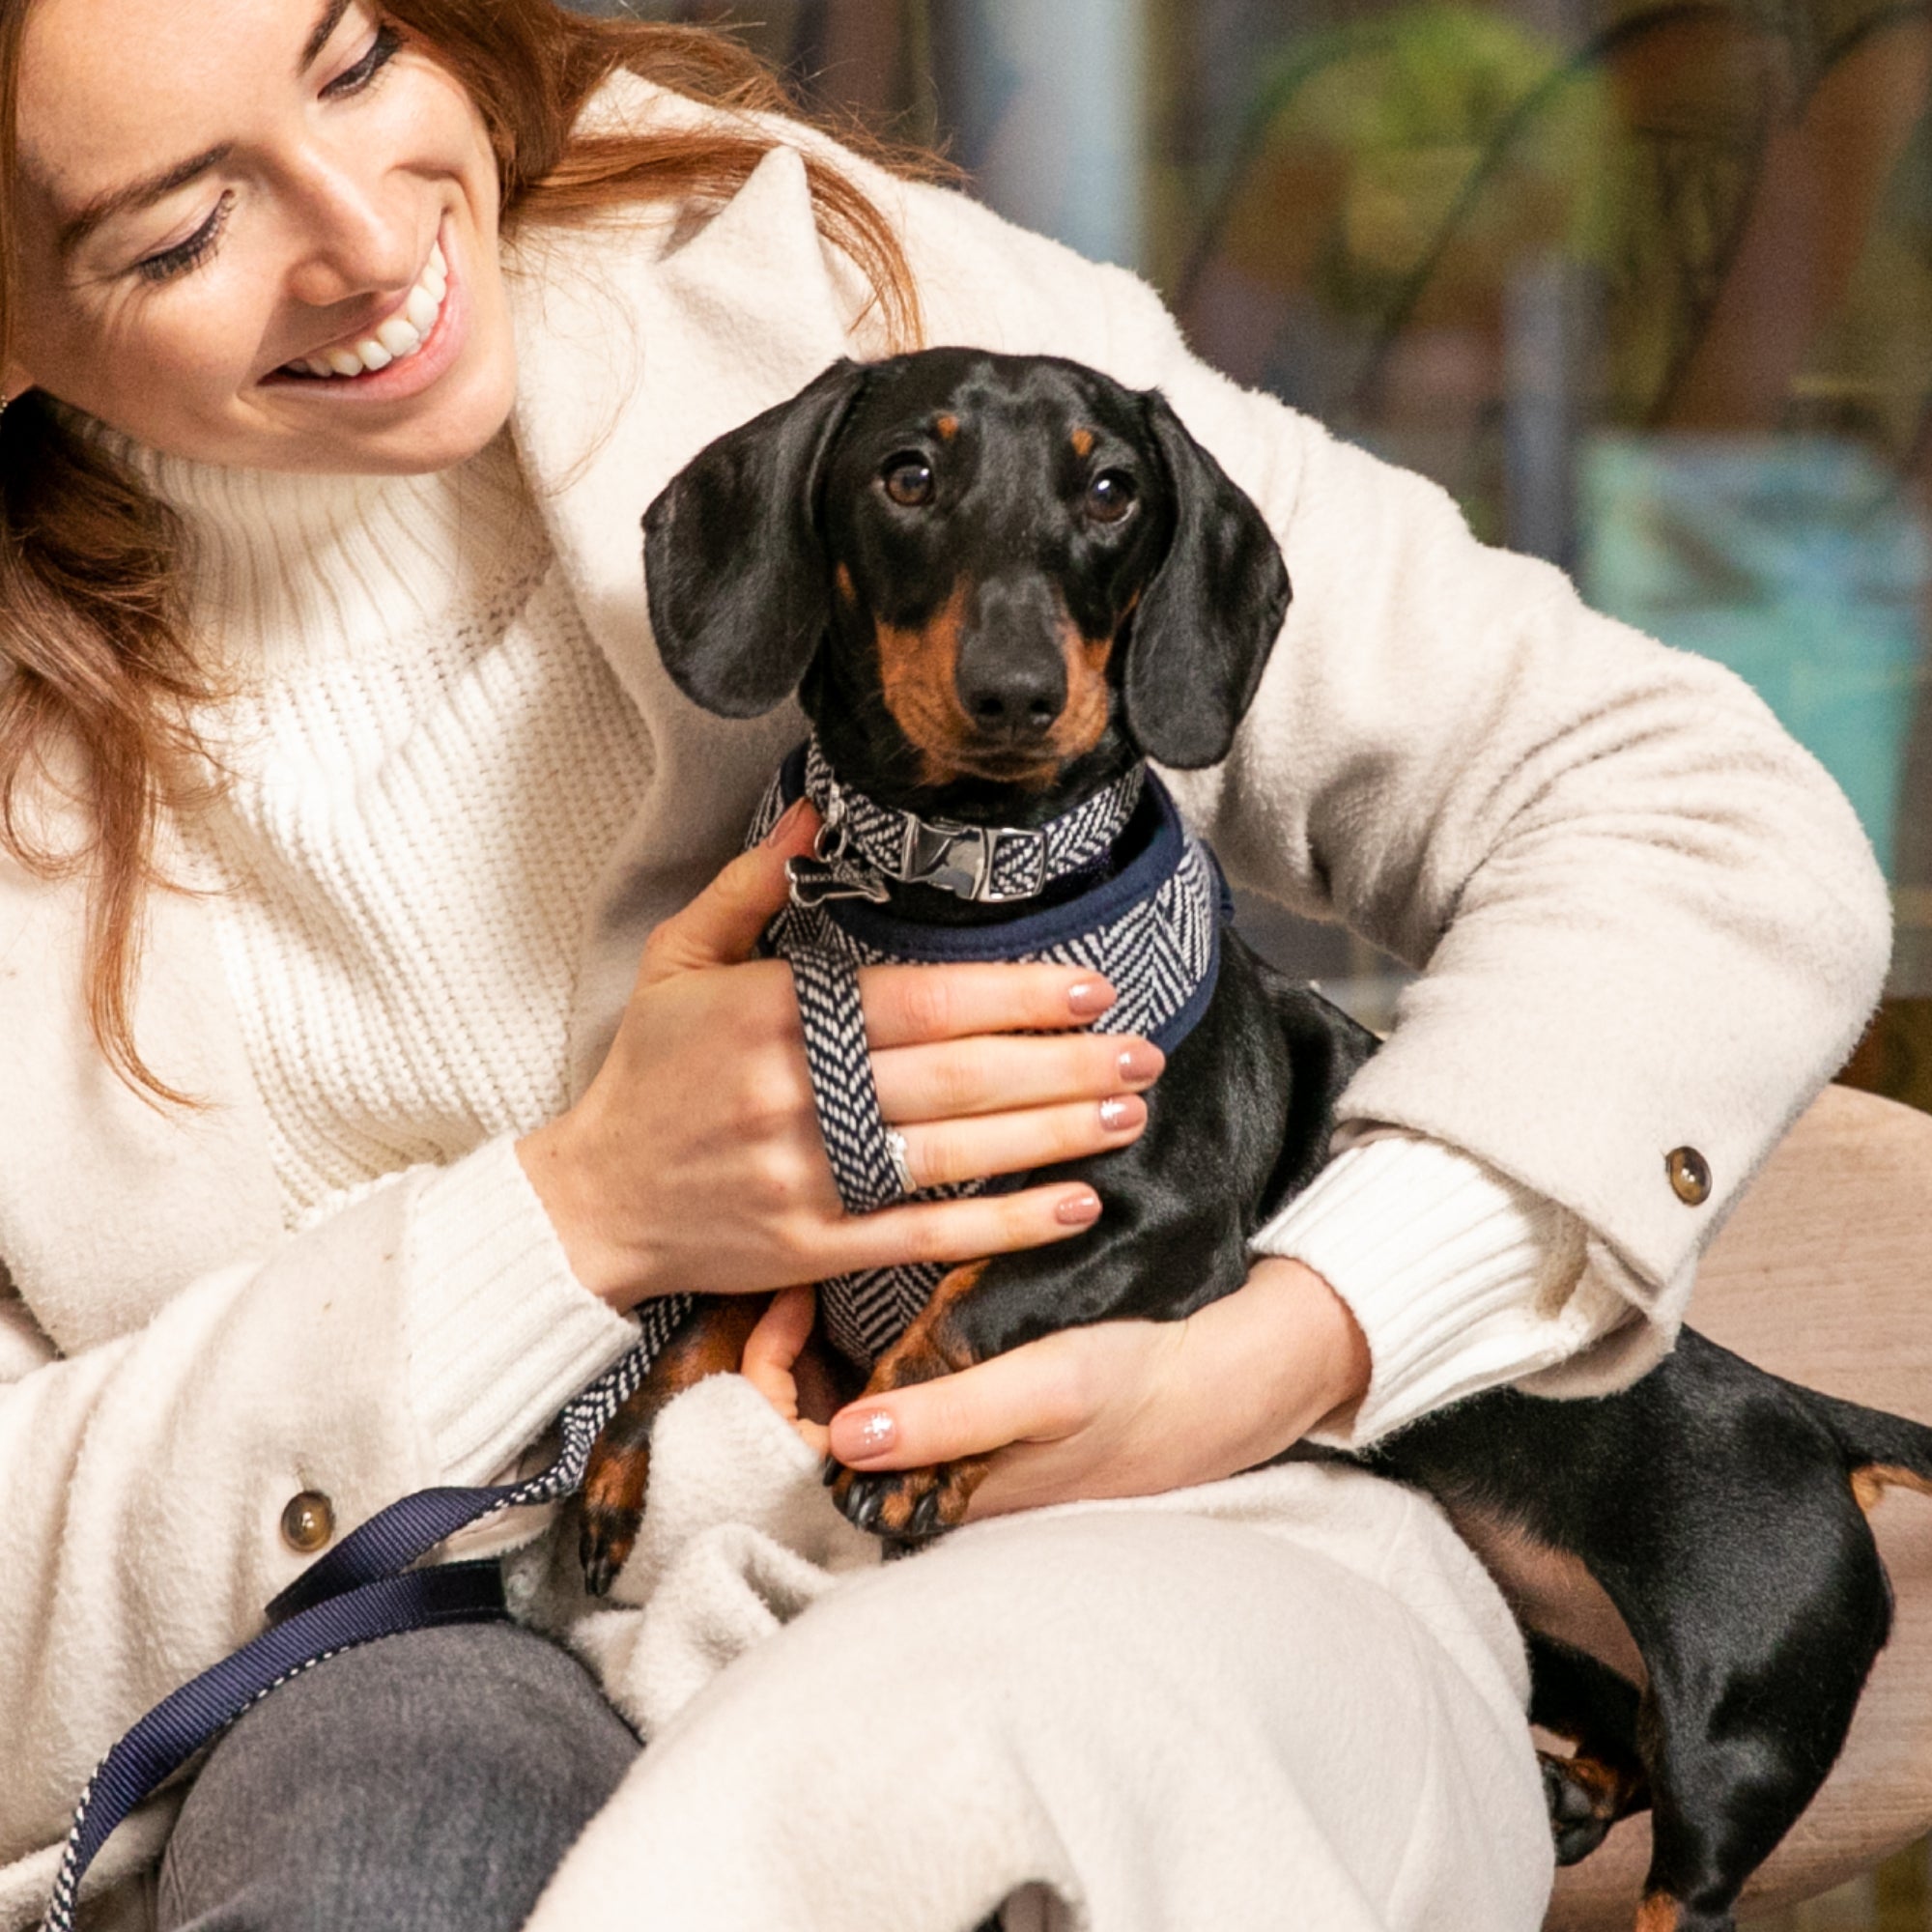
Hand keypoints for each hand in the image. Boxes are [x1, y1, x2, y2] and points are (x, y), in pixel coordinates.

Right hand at [517, 800, 1164, 1311]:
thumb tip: (812, 815)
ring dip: (1049, 1135)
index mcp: (769, 1017)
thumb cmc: (646, 1073)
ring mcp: (805, 1179)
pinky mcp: (813, 1250)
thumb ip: (748, 887)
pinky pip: (923, 1236)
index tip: (1087, 986)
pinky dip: (1002, 1226)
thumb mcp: (676, 959)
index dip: (1009, 997)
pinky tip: (1071, 1204)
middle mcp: (793, 1098)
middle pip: (953, 1079)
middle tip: (1139, 1052)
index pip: (916, 1001)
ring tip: (1125, 1112)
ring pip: (950, 1156)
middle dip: (1057, 1065)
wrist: (591, 1202)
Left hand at [779, 1257, 1369, 1515]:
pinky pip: (877, 1385)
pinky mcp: (957, 1416)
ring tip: (815, 1274)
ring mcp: (935, 1447)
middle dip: (780, 1355)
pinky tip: (862, 1288)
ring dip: (816, 1343)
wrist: (1216, 1383)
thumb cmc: (1135, 1389)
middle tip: (791, 1278)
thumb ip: (949, 1416)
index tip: (785, 1302)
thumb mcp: (1049, 1389)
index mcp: (928, 1492)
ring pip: (835, 1403)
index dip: (771, 1381)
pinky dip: (858, 1338)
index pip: (801, 1454)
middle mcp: (917, 1478)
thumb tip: (847, 1439)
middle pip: (802, 1429)